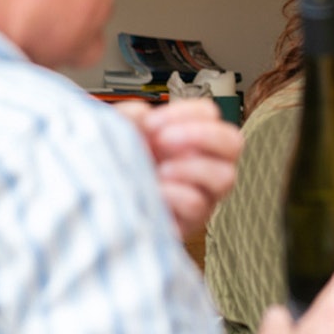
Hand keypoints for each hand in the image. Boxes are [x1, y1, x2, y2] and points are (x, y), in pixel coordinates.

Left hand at [115, 98, 243, 237]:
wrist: (101, 212)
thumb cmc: (116, 172)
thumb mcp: (117, 136)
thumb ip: (129, 118)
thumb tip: (142, 113)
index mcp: (187, 138)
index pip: (209, 114)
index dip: (185, 113)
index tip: (152, 123)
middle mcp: (202, 164)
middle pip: (233, 142)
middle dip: (202, 135)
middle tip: (165, 140)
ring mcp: (202, 194)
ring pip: (226, 177)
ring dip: (192, 167)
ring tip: (161, 170)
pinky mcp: (190, 221)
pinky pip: (198, 204)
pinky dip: (175, 194)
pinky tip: (154, 191)